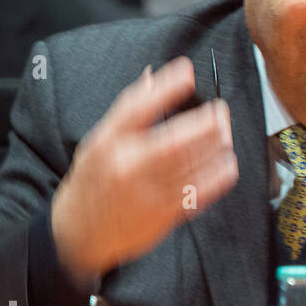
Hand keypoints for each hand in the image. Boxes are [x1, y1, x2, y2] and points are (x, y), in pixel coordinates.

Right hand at [51, 57, 237, 282]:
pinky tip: (227, 162)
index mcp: (107, 144)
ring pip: (192, 164)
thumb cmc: (93, 182)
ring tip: (226, 133)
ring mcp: (147, 191)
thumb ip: (128, 112)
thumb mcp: (98, 142)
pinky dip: (218, 174)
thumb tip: (152, 76)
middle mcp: (127, 166)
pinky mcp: (164, 213)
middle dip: (206, 121)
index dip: (165, 87)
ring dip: (217, 145)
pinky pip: (199, 191)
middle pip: (175, 138)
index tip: (187, 71)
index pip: (136, 108)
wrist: (79, 234)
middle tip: (221, 111)